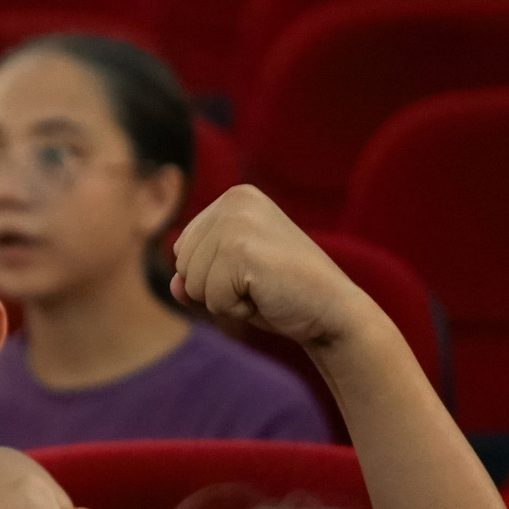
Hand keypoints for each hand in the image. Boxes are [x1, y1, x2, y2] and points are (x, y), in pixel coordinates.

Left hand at [171, 186, 369, 351]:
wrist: (333, 311)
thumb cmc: (282, 293)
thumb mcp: (230, 279)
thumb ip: (195, 276)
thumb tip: (174, 284)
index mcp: (235, 197)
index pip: (182, 248)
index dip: (212, 275)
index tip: (252, 272)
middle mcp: (235, 200)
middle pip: (182, 264)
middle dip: (214, 287)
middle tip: (260, 283)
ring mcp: (238, 222)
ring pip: (192, 283)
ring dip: (225, 299)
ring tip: (264, 288)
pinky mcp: (242, 250)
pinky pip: (211, 299)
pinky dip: (236, 309)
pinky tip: (267, 296)